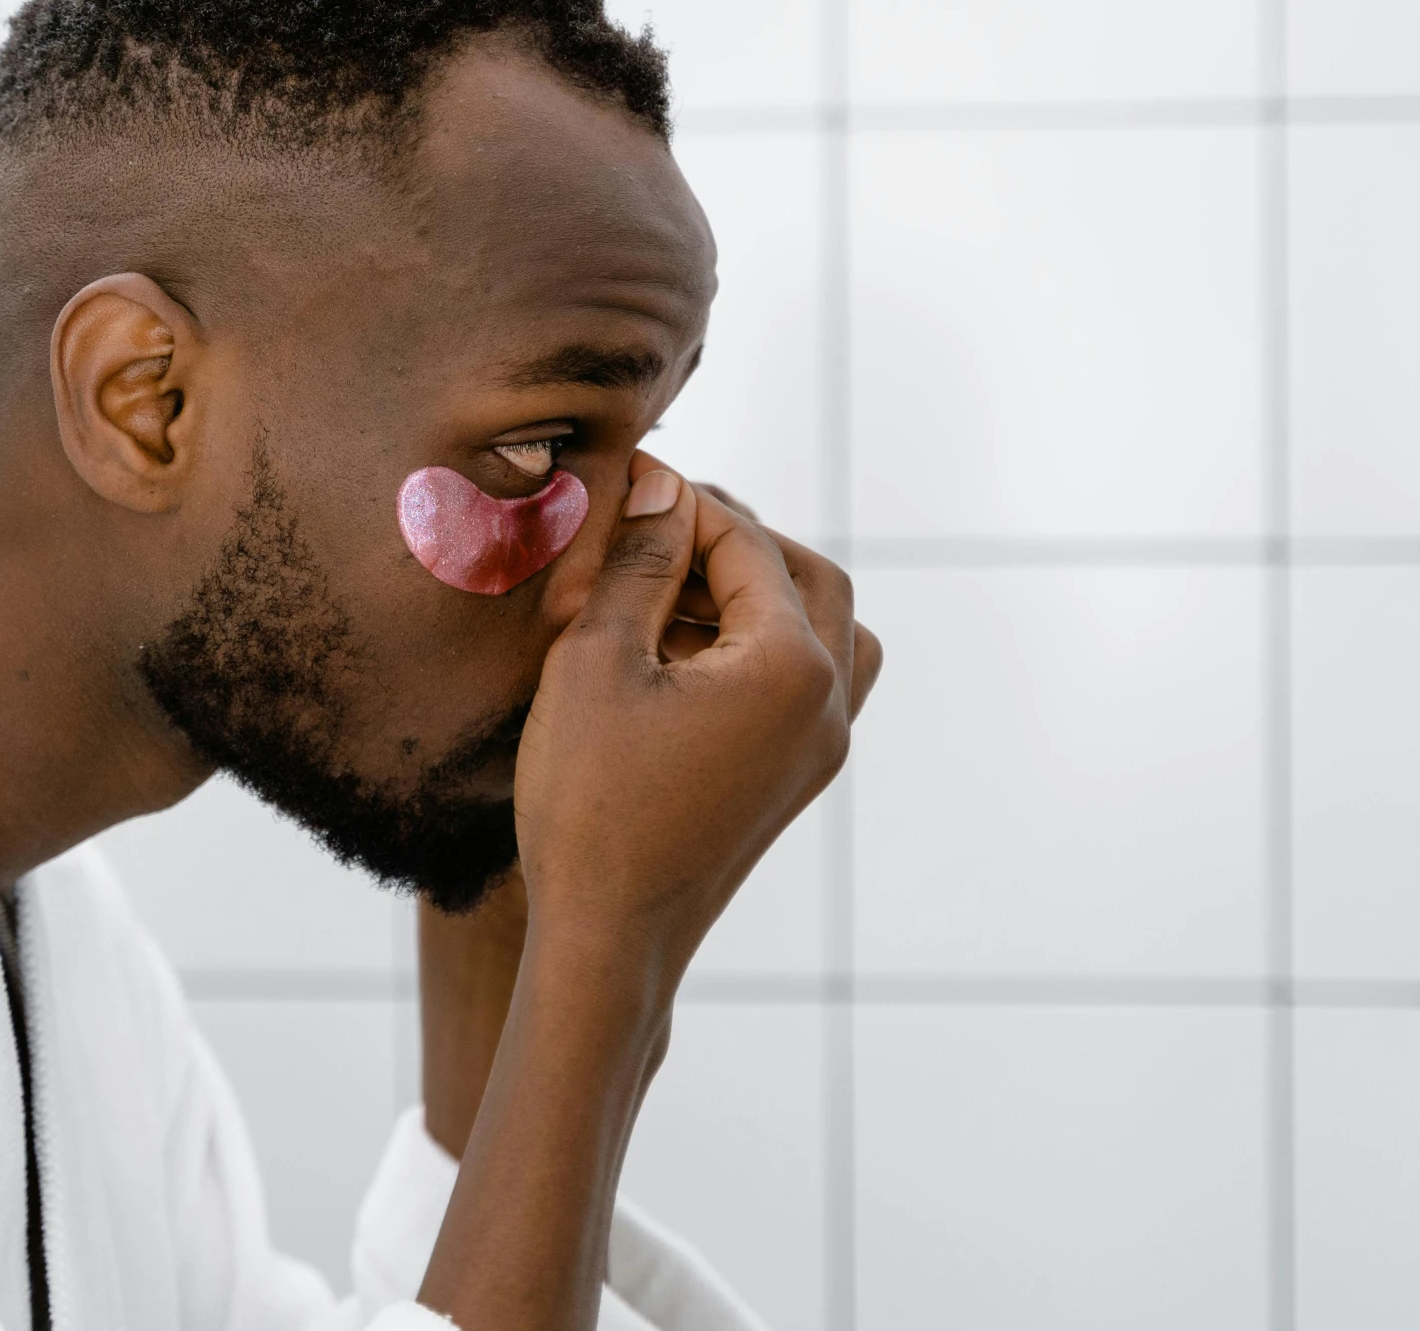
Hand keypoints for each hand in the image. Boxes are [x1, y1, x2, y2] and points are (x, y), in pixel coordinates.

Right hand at [417, 455, 878, 1329]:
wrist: (610, 940)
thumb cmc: (592, 804)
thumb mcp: (596, 661)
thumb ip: (639, 564)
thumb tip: (663, 487)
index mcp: (791, 665)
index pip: (747, 543)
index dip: (682, 502)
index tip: (628, 479)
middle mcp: (828, 702)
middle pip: (809, 577)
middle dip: (734, 540)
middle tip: (655, 526)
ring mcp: (821, 747)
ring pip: (825, 630)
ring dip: (757, 594)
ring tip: (669, 589)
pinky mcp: (796, 779)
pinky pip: (806, 683)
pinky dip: (758, 647)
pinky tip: (678, 653)